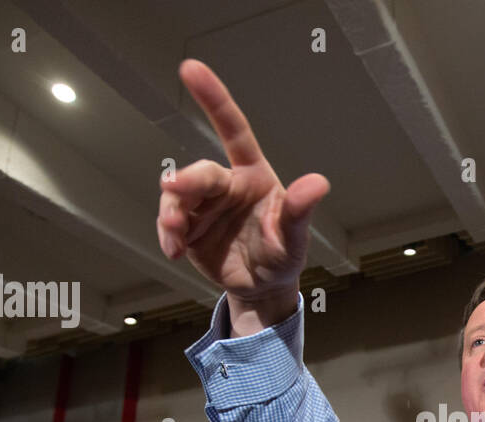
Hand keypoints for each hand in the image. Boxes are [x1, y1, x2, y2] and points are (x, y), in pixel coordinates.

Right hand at [157, 59, 329, 332]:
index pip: (233, 130)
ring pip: (177, 196)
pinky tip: (175, 250)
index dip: (213, 99)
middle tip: (173, 190)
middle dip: (185, 180)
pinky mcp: (187, 228)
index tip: (190, 69)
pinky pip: (168, 223)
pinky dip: (167, 235)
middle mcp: (226, 185)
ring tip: (175, 237)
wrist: (262, 288)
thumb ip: (299, 212)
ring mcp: (204, 206)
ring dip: (171, 213)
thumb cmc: (282, 257)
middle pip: (200, 172)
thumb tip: (318, 183)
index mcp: (253, 175)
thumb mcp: (293, 239)